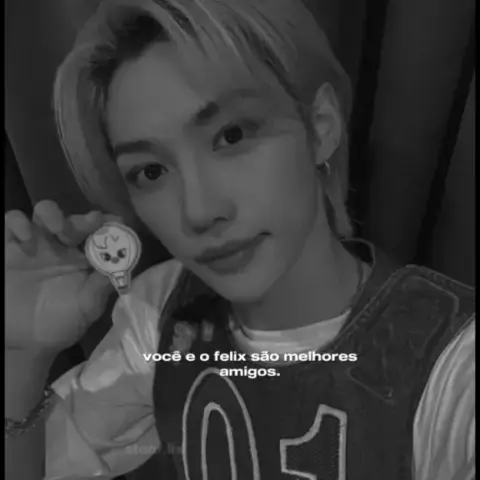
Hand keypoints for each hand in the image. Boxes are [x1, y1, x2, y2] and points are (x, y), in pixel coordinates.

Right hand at [5, 200, 121, 353]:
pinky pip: (10, 223)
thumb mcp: (87, 307)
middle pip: (74, 220)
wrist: (25, 341)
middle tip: (90, 224)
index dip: (109, 225)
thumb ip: (101, 285)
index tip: (118, 222)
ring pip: (44, 212)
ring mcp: (35, 244)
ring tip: (57, 227)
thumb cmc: (61, 322)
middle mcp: (62, 246)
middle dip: (83, 219)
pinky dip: (17, 222)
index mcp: (85, 257)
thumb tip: (122, 264)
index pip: (100, 233)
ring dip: (52, 213)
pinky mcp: (9, 247)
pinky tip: (26, 236)